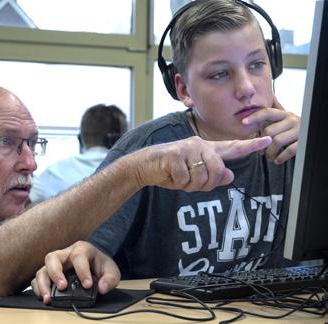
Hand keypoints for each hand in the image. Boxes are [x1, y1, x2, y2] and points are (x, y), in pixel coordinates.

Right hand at [31, 241, 119, 303]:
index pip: (79, 256)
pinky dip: (38, 288)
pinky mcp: (49, 274)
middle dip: (56, 272)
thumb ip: (110, 278)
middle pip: (53, 257)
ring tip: (49, 298)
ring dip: (43, 283)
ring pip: (42, 268)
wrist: (94, 265)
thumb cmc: (100, 266)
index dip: (82, 271)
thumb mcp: (111, 270)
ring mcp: (56, 264)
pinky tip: (45, 297)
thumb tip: (101, 288)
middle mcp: (66, 254)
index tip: (87, 285)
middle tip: (63, 287)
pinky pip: (37, 279)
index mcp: (82, 249)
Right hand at [130, 135, 271, 191]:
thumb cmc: (170, 170)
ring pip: (202, 178)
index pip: (231, 147)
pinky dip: (177, 184)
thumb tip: (231, 176)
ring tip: (178, 177)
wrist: (144, 166)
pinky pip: (185, 180)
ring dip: (189, 185)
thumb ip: (213, 175)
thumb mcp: (193, 175)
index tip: (268, 139)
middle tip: (189, 183)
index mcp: (206, 148)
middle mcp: (199, 144)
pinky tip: (169, 176)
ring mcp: (187, 148)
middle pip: (218, 171)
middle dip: (205, 184)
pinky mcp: (175, 155)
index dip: (250, 146)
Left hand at [242, 96, 299, 163]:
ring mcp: (298, 130)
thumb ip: (271, 119)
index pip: (267, 112)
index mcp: (284, 114)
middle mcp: (291, 120)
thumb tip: (248, 118)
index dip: (254, 116)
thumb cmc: (292, 130)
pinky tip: (277, 160)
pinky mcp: (303, 141)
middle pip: (269, 131)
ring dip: (270, 152)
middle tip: (261, 152)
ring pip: (277, 141)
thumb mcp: (283, 121)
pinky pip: (289, 150)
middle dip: (262, 143)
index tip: (243, 122)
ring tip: (269, 157)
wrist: (312, 135)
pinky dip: (281, 157)